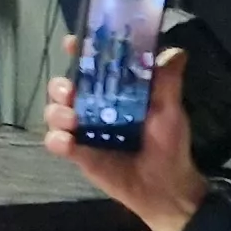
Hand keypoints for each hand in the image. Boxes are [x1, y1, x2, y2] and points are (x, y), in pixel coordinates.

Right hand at [45, 23, 206, 230]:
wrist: (165, 186)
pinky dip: (57, 139)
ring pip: (54, 112)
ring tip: (72, 121)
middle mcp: (93, 106)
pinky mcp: (78, 154)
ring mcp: (83, 130)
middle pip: (64, 86)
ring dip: (57, 112)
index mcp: (114, 91)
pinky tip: (67, 142)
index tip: (72, 43)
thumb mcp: (171, 110)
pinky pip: (56, 142)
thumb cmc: (169, 144)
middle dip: (60, 85)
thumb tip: (176, 52)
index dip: (78, 51)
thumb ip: (168, 82)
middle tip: (70, 91)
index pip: (90, 65)